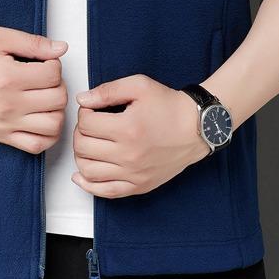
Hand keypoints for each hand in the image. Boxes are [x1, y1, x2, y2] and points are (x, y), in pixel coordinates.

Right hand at [0, 26, 68, 154]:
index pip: (54, 74)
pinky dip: (49, 135)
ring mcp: (7, 124)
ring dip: (57, 110)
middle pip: (58, 99)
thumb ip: (32, 42)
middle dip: (58, 85)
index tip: (44, 62)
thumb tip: (61, 49)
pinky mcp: (2, 136)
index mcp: (9, 77)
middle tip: (46, 78)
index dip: (54, 64)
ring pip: (54, 125)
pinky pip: (37, 146)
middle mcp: (9, 104)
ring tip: (46, 98)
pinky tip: (43, 118)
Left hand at [71, 74, 210, 197]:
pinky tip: (80, 175)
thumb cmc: (169, 105)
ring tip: (89, 143)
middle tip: (90, 124)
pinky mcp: (140, 185)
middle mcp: (129, 155)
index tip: (92, 110)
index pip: (86, 124)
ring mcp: (134, 174)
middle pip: (83, 147)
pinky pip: (105, 192)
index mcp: (127, 128)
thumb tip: (82, 100)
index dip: (84, 113)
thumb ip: (107, 91)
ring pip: (88, 170)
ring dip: (81, 155)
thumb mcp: (139, 86)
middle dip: (80, 132)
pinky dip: (88, 185)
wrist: (197, 127)